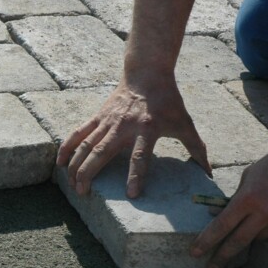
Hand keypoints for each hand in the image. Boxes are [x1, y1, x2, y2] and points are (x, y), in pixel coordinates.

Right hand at [57, 76, 211, 197]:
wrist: (146, 73)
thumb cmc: (168, 100)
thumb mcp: (185, 123)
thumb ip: (196, 148)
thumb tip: (208, 172)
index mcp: (147, 129)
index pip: (140, 156)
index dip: (136, 175)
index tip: (131, 194)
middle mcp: (123, 126)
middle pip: (102, 152)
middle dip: (89, 173)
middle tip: (83, 193)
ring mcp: (107, 121)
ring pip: (86, 145)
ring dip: (76, 165)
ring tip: (71, 184)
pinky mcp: (98, 116)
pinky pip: (78, 133)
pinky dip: (67, 147)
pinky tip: (59, 163)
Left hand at [191, 133, 267, 267]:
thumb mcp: (249, 177)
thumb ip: (236, 198)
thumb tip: (219, 214)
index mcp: (247, 199)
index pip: (222, 225)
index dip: (206, 241)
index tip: (194, 253)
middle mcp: (264, 214)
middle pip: (238, 242)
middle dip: (221, 258)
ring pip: (259, 236)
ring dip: (254, 230)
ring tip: (267, 207)